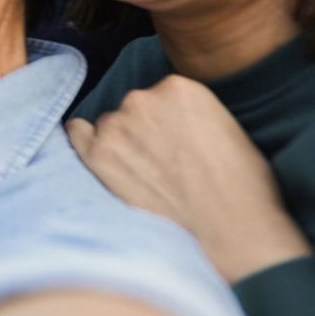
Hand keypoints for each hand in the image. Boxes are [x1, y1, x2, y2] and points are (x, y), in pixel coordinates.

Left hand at [67, 74, 311, 282]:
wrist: (229, 228)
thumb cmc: (239, 184)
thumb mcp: (221, 124)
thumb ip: (186, 112)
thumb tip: (168, 119)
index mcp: (178, 86)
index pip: (159, 94)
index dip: (168, 121)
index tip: (177, 140)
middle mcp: (141, 98)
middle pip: (132, 108)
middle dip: (143, 131)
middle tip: (163, 163)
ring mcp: (115, 125)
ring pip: (109, 126)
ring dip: (121, 144)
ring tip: (146, 175)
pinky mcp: (97, 154)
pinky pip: (76, 133)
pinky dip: (84, 141)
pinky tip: (101, 157)